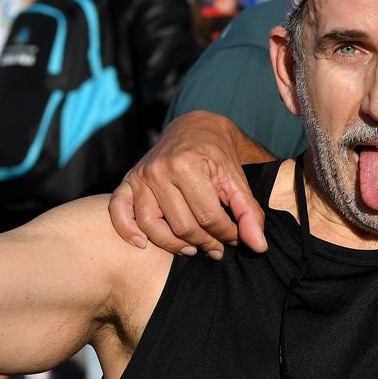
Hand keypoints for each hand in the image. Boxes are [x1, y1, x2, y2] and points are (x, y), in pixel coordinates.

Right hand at [108, 111, 266, 258]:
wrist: (194, 129)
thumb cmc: (217, 157)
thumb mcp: (237, 179)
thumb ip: (249, 212)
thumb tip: (259, 247)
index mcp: (189, 165)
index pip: (208, 216)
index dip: (225, 234)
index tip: (235, 239)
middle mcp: (160, 170)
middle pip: (181, 225)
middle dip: (204, 243)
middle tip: (216, 249)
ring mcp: (140, 176)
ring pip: (151, 225)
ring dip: (172, 245)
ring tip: (192, 249)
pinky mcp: (127, 182)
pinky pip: (118, 211)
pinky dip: (127, 230)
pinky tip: (143, 244)